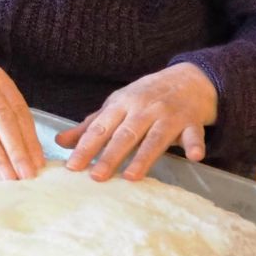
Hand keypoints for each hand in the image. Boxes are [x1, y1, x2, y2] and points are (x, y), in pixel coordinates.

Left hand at [55, 63, 216, 181]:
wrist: (188, 78)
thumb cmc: (145, 96)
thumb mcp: (116, 106)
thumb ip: (90, 126)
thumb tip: (60, 142)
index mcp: (121, 104)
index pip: (100, 128)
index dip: (85, 147)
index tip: (72, 166)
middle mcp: (143, 109)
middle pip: (125, 134)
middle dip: (110, 155)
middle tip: (96, 177)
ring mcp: (168, 115)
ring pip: (155, 138)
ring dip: (143, 157)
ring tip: (131, 176)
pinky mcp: (192, 122)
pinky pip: (194, 134)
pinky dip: (194, 144)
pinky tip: (194, 156)